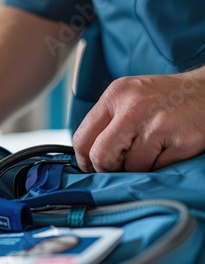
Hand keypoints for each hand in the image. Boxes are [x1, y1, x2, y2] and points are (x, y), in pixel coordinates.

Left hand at [73, 69, 204, 172]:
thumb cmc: (164, 99)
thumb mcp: (129, 97)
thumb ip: (106, 121)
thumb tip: (86, 156)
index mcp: (116, 94)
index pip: (82, 137)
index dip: (84, 159)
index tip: (91, 166)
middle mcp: (134, 107)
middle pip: (100, 156)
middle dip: (107, 168)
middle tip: (118, 166)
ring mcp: (159, 124)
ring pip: (130, 167)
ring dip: (138, 167)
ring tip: (150, 149)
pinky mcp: (181, 140)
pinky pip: (157, 169)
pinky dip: (159, 166)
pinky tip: (167, 149)